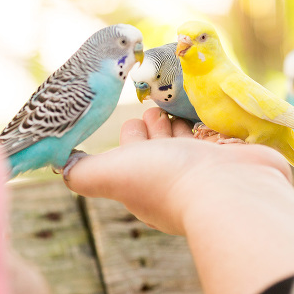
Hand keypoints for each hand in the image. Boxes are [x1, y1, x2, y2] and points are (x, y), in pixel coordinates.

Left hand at [65, 108, 293, 293]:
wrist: (230, 190)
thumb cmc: (166, 178)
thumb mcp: (111, 173)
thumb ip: (83, 172)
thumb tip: (59, 167)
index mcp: (144, 179)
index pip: (133, 152)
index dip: (131, 135)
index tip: (131, 116)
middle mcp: (174, 176)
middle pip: (162, 145)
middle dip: (156, 124)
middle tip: (155, 104)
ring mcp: (207, 169)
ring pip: (190, 141)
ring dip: (182, 123)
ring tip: (177, 103)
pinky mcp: (234, 158)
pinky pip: (219, 137)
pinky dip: (212, 125)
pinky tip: (210, 113)